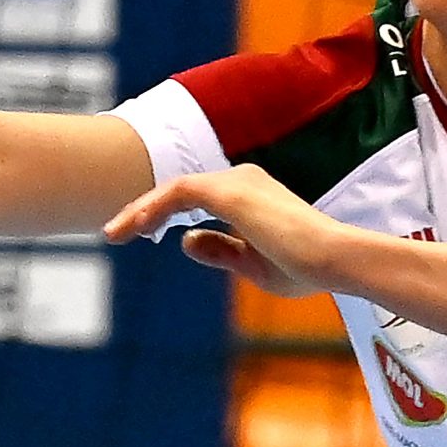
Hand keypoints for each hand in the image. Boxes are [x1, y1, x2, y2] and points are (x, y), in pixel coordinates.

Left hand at [102, 165, 346, 297]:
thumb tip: (184, 240)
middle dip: (143, 209)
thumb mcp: (251, 264)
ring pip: (174, 189)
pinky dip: (153, 207)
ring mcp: (236, 182)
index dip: (163, 213)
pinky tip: (134, 225)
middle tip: (113, 231)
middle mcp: (241, 180)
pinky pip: (179, 193)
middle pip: (179, 189)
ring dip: (140, 209)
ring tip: (113, 232)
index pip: (195, 197)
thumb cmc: (304, 267)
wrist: (333, 260)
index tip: (139, 233)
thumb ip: (219, 251)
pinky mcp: (230, 192)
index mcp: (249, 195)